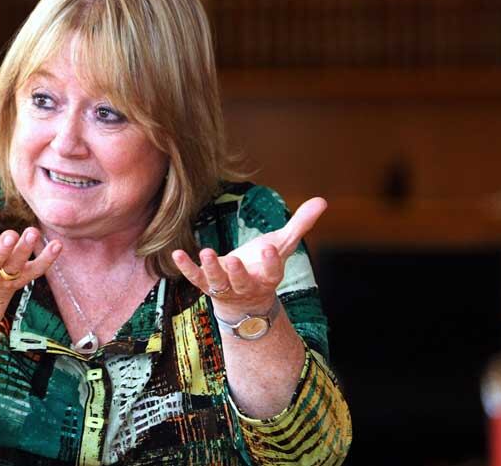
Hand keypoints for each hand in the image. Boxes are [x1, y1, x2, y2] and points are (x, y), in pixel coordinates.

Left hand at [172, 197, 326, 317]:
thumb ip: (301, 224)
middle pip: (242, 282)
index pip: (272, 272)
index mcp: (268, 277)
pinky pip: (196, 278)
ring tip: (206, 252)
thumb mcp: (283, 245)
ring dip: (212, 269)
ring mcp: (225, 287)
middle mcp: (247, 286)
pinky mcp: (207, 284)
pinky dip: (186, 268)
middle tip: (233, 260)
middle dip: (237, 272)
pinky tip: (177, 254)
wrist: (245, 300)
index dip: (270, 262)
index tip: (268, 248)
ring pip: (217, 282)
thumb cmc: (263, 265)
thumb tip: (323, 200)